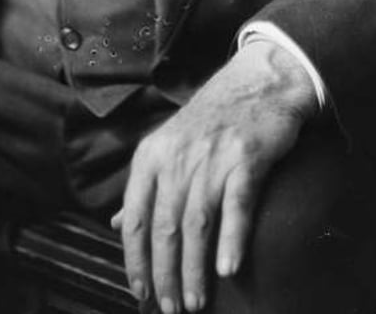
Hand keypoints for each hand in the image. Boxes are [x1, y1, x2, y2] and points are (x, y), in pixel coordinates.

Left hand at [112, 40, 318, 312]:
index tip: (141, 293)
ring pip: (196, 224)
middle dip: (166, 274)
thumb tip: (120, 225)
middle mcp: (176, 159)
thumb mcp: (166, 146)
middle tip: (172, 309)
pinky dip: (231, 239)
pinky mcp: (247, 160)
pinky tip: (228, 269)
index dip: (135, 260)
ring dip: (195, 269)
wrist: (255, 85)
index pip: (135, 218)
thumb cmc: (209, 122)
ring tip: (195, 302)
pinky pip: (236, 206)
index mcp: (151, 157)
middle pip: (164, 228)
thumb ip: (144, 187)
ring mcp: (212, 160)